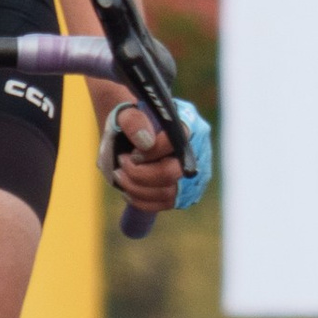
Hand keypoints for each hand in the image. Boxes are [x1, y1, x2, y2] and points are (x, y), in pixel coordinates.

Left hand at [103, 98, 210, 215]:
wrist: (130, 134)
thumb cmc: (130, 122)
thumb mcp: (125, 113)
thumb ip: (133, 120)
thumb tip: (146, 142)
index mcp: (188, 121)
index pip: (178, 141)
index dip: (153, 151)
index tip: (132, 153)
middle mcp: (198, 149)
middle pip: (174, 172)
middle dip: (141, 174)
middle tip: (122, 165)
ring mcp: (194, 173)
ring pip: (168, 193)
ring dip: (137, 188)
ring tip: (119, 175)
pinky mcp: (185, 192)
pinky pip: (165, 204)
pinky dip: (142, 200)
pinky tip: (127, 190)